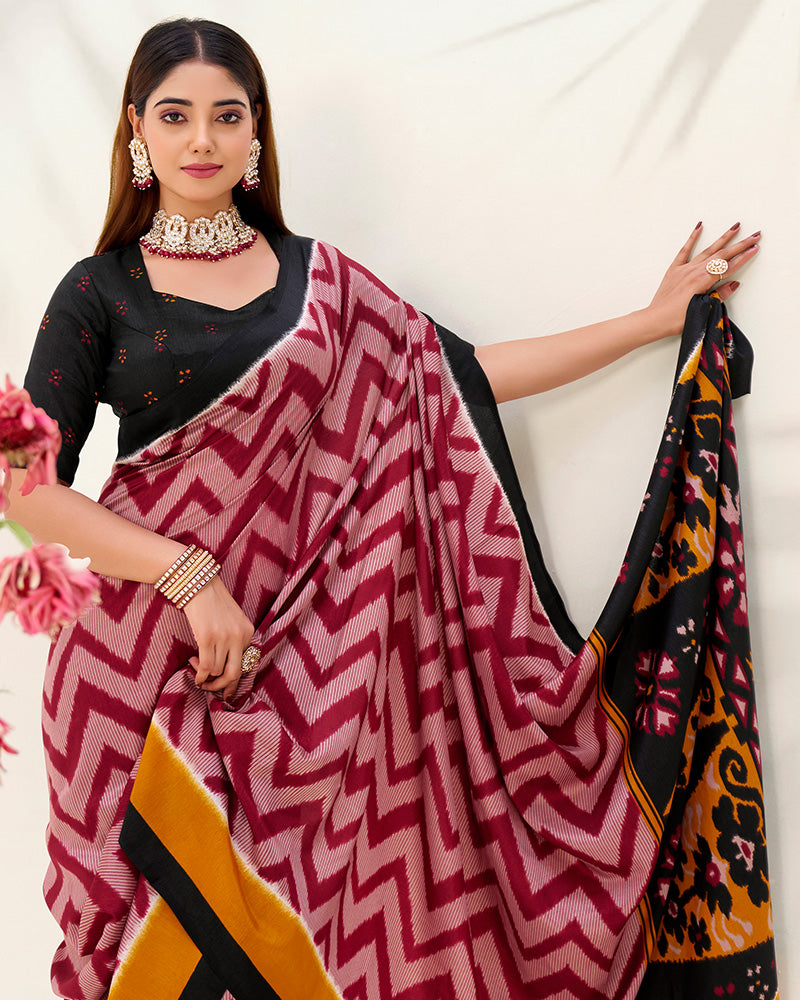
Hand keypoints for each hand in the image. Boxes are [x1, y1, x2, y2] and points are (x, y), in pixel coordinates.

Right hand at [181, 575, 254, 700]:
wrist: (198, 582)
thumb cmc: (212, 602)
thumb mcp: (231, 620)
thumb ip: (232, 640)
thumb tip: (223, 668)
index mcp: (248, 632)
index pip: (245, 665)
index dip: (233, 681)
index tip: (227, 692)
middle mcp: (239, 636)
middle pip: (234, 674)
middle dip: (222, 687)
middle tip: (210, 688)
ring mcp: (224, 637)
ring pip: (216, 671)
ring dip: (204, 676)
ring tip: (195, 665)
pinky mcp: (207, 637)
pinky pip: (205, 666)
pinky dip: (198, 674)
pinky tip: (192, 667)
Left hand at [648, 221, 759, 337]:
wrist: (654, 320)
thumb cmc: (676, 320)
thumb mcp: (702, 310)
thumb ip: (720, 295)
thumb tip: (734, 284)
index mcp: (702, 281)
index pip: (729, 267)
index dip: (744, 258)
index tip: (755, 248)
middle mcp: (694, 271)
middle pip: (722, 255)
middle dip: (740, 244)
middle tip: (755, 235)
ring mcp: (684, 269)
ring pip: (707, 250)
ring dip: (723, 238)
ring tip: (736, 227)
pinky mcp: (674, 270)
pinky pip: (684, 250)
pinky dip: (692, 238)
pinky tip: (699, 227)